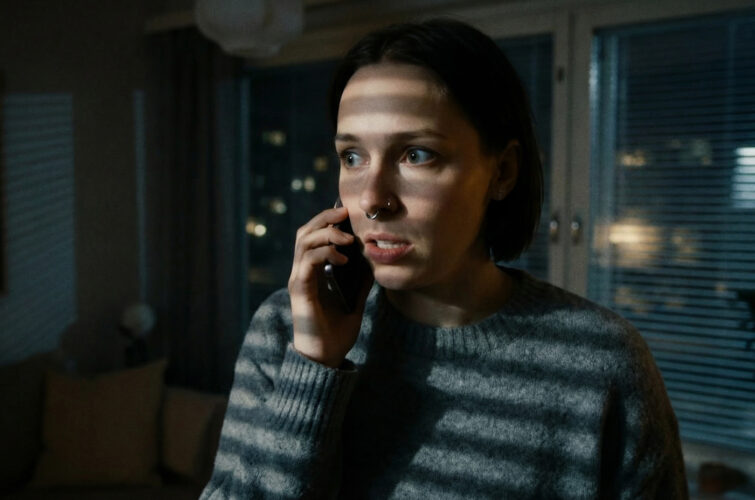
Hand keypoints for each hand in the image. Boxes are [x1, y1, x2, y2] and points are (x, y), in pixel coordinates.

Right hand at [288, 206, 372, 367]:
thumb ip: (360, 282)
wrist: (325, 359)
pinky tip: (344, 258)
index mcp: (312, 272)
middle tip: (345, 213)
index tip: (348, 213)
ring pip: (304, 242)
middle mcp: (301, 272)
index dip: (327, 220)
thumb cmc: (336, 333)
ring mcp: (298, 280)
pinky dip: (325, 253)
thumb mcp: (354, 301)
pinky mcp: (300, 291)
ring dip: (327, 233)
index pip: (313, 235)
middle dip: (324, 218)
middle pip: (306, 232)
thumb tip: (374, 263)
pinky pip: (307, 262)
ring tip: (348, 238)